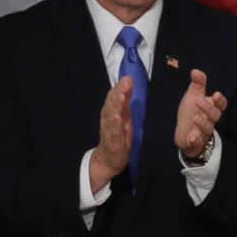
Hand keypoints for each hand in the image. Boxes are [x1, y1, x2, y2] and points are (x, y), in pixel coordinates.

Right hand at [89, 76, 132, 190]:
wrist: (108, 158)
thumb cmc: (118, 136)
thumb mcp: (124, 116)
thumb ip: (126, 102)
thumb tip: (129, 85)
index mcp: (111, 111)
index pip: (115, 96)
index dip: (120, 87)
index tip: (127, 78)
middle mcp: (108, 118)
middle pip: (112, 103)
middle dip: (119, 92)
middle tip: (125, 82)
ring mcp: (109, 129)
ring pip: (111, 114)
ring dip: (116, 104)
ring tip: (121, 96)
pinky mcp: (112, 140)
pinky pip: (113, 130)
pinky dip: (114, 123)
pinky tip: (117, 116)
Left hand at [175, 69, 227, 156]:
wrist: (183, 132)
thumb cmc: (190, 112)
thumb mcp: (193, 96)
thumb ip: (197, 85)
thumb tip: (196, 71)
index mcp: (211, 107)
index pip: (220, 104)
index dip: (220, 100)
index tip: (215, 95)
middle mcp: (210, 120)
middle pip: (215, 115)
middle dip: (208, 108)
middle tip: (198, 101)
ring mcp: (203, 131)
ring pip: (208, 128)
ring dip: (202, 123)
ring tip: (195, 118)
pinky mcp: (196, 140)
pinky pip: (198, 141)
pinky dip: (196, 140)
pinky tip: (192, 138)